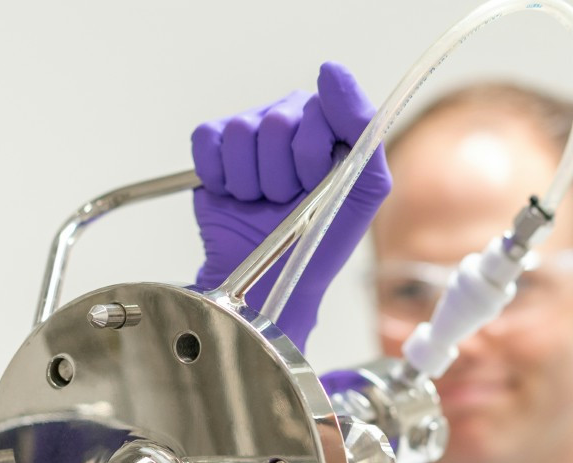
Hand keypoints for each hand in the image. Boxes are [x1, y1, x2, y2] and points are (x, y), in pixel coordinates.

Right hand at [192, 61, 390, 351]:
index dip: (312, 156)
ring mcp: (250, 131)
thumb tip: (330, 70)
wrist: (269, 282)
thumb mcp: (364, 189)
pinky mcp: (214, 147)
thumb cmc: (320, 241)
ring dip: (252, 183)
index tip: (315, 185)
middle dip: (282, 175)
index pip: (318, 110)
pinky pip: (208, 140)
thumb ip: (363, 127)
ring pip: (241, 133)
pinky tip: (234, 194)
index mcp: (329, 124)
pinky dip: (220, 176)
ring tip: (262, 203)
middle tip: (286, 201)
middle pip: (277, 121)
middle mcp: (289, 118)